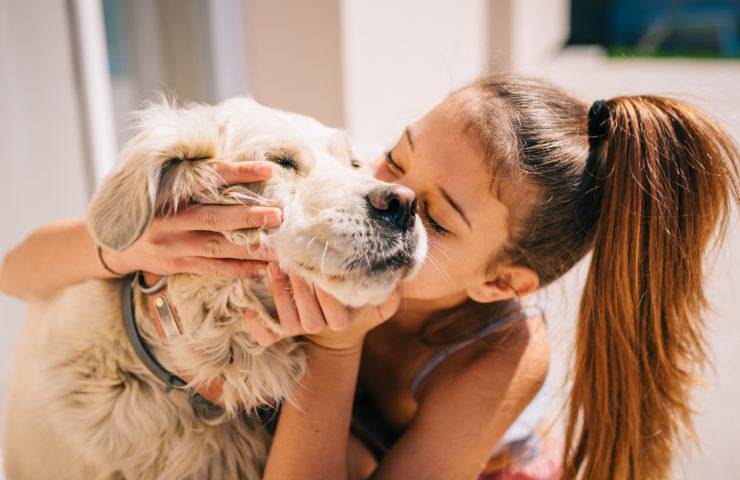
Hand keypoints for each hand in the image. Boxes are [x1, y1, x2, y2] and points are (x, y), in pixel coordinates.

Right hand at [100, 160, 279, 277]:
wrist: (112, 242)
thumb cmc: (149, 206)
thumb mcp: (161, 184)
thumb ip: (192, 176)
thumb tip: (236, 160)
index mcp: (168, 192)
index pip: (208, 178)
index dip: (238, 173)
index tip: (268, 169)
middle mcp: (170, 219)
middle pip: (216, 217)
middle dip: (250, 216)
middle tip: (280, 214)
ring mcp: (173, 245)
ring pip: (218, 247)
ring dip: (250, 248)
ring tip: (279, 247)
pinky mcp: (176, 265)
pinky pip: (212, 269)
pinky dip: (238, 269)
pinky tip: (261, 268)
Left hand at [244, 263, 401, 350]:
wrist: (337, 328)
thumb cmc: (356, 303)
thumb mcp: (379, 303)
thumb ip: (390, 294)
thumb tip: (399, 278)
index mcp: (342, 319)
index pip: (335, 311)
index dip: (326, 293)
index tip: (320, 269)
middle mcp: (320, 326)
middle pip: (309, 315)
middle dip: (299, 288)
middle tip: (292, 260)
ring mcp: (300, 329)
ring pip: (288, 321)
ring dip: (279, 294)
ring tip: (274, 267)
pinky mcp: (282, 331)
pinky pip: (268, 336)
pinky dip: (257, 327)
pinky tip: (249, 311)